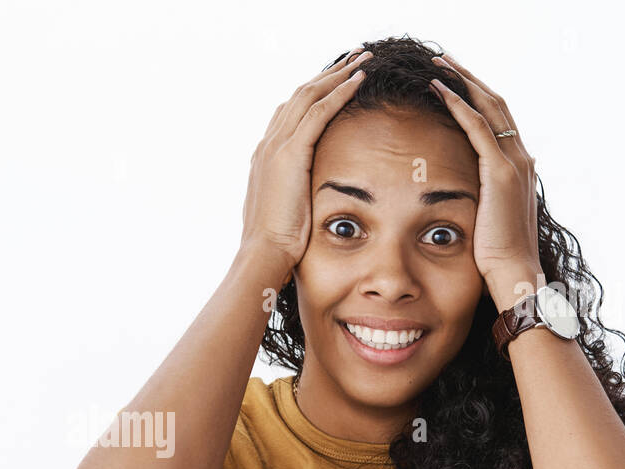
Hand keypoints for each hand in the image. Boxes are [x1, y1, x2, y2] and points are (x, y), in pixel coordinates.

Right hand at [240, 48, 371, 274]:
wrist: (262, 254)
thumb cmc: (275, 244)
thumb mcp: (284, 213)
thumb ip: (292, 197)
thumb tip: (307, 203)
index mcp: (265, 157)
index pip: (290, 113)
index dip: (314, 93)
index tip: (336, 81)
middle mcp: (268, 145)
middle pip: (300, 96)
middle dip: (327, 74)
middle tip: (353, 58)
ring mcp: (276, 147)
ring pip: (309, 96)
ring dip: (337, 74)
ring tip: (362, 60)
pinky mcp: (291, 154)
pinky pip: (319, 112)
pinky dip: (339, 92)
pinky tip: (359, 81)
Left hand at [428, 53, 541, 304]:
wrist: (514, 274)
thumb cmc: (495, 258)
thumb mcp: (486, 221)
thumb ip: (477, 202)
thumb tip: (456, 200)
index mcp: (517, 168)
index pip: (496, 120)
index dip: (476, 96)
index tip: (452, 80)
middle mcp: (520, 158)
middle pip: (495, 104)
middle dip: (469, 79)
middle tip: (443, 59)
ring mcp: (514, 163)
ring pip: (488, 107)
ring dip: (462, 82)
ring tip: (437, 64)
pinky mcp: (501, 173)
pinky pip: (478, 128)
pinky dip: (459, 105)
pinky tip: (438, 89)